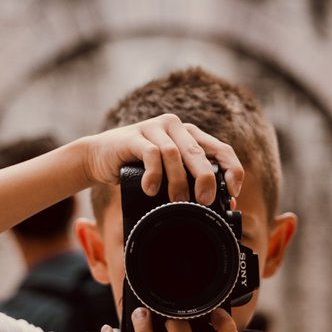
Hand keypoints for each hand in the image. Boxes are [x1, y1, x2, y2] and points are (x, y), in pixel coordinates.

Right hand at [80, 114, 243, 204]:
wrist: (98, 158)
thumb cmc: (137, 169)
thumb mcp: (168, 175)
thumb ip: (191, 182)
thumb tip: (224, 204)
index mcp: (190, 135)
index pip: (221, 148)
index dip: (231, 170)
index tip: (232, 192)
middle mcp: (175, 127)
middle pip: (199, 152)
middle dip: (206, 179)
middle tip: (205, 201)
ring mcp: (154, 128)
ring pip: (175, 153)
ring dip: (178, 181)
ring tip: (176, 201)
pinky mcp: (134, 136)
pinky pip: (151, 153)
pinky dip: (154, 174)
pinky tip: (151, 190)